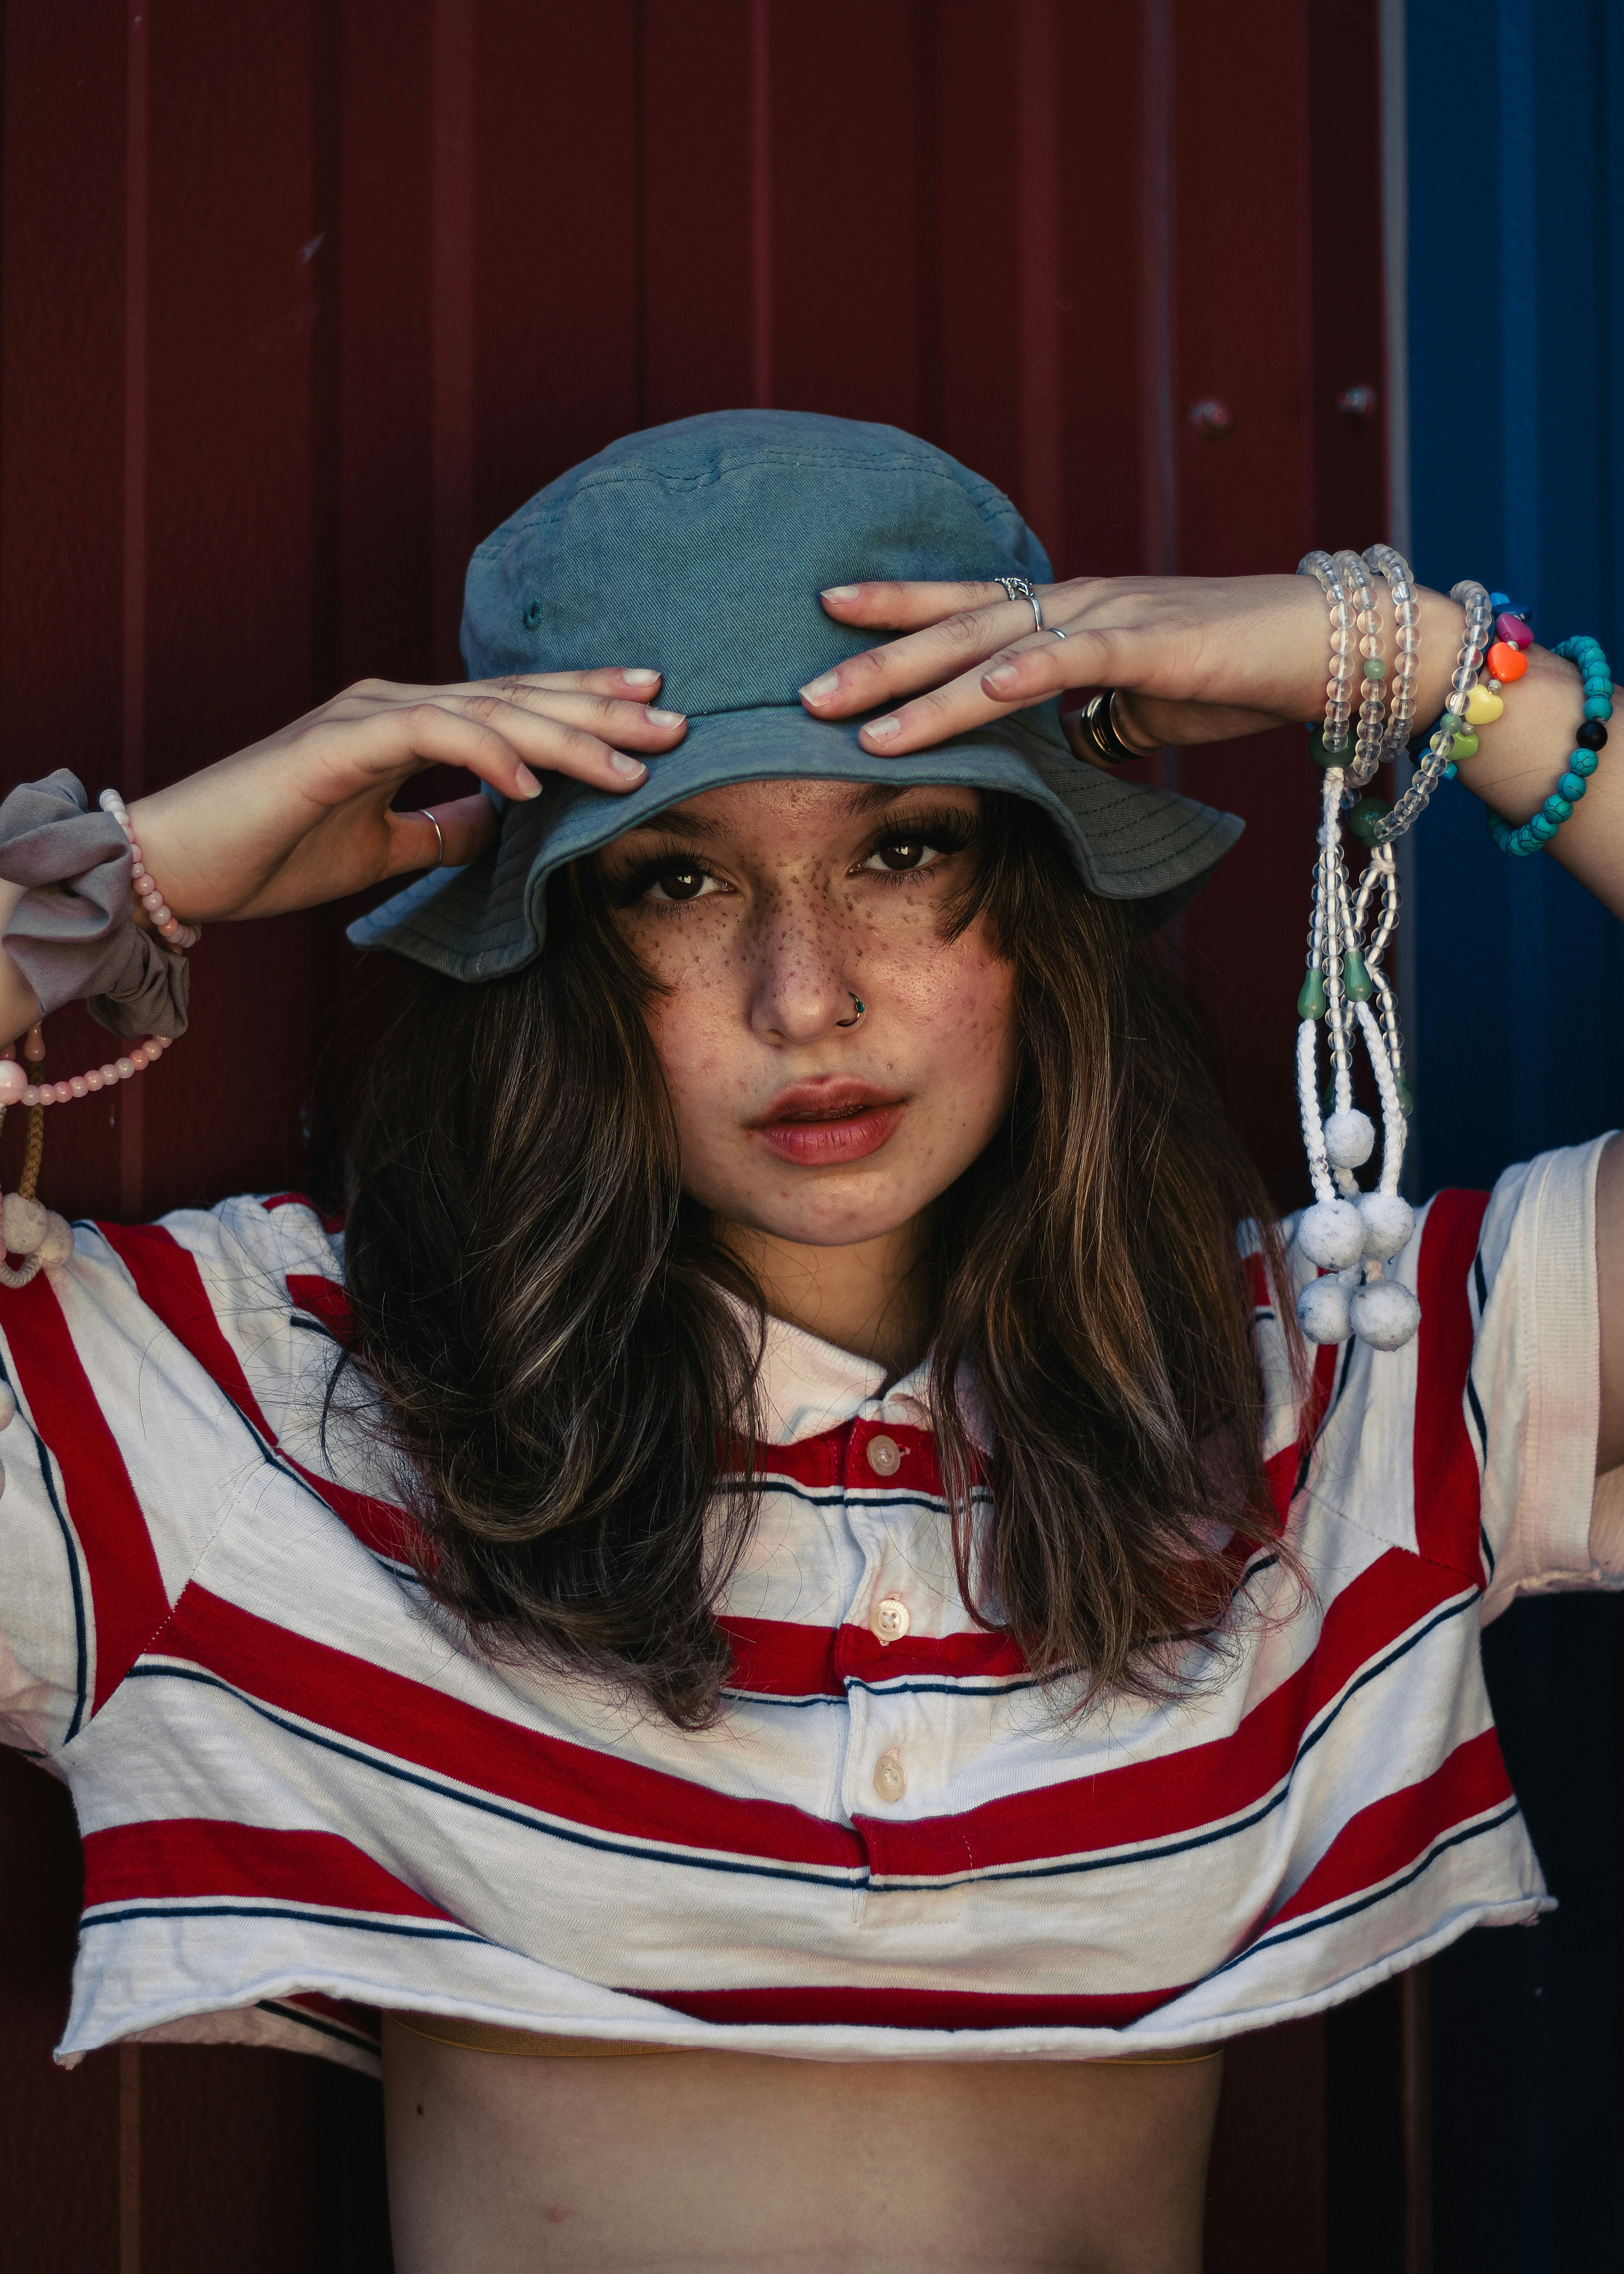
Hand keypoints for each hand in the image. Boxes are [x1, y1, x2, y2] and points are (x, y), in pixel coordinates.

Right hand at [125, 670, 687, 921]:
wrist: (183, 867)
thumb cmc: (274, 855)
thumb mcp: (382, 850)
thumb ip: (442, 831)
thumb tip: (502, 825)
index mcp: (408, 725)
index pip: (514, 705)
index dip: (584, 701)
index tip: (651, 706)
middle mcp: (395, 706)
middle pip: (518, 697)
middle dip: (601, 708)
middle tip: (676, 719)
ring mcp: (367, 717)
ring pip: (489, 711)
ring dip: (565, 734)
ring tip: (630, 759)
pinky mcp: (338, 745)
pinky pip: (431, 738)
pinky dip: (488, 756)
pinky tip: (534, 785)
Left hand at [798, 574, 1459, 762]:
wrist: (1332, 647)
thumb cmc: (1234, 671)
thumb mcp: (1137, 702)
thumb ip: (1084, 720)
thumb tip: (1044, 756)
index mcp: (1071, 614)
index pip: (966, 608)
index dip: (896, 609)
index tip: (826, 615)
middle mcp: (1079, 604)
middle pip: (956, 626)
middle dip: (875, 658)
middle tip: (801, 689)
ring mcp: (1114, 616)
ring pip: (996, 646)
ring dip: (922, 681)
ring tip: (856, 715)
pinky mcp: (1156, 642)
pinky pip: (1077, 657)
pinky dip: (1026, 672)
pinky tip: (980, 689)